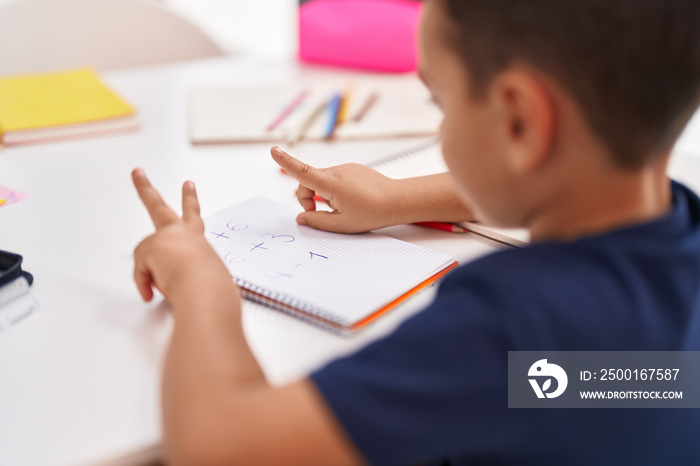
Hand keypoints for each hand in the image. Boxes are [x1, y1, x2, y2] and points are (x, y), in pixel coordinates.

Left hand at [132, 168, 231, 302]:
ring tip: (146, 237)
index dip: (189, 200)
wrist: (206, 286)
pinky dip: (146, 283)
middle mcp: (182, 232)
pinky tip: (152, 290)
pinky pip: (141, 271)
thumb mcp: (201, 276)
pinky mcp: (152, 245)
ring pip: (144, 249)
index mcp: (197, 238)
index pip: (192, 216)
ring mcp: (166, 236)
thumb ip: (183, 272)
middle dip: (145, 188)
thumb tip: (163, 280)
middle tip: (138, 172)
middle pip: (158, 206)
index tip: (188, 185)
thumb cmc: (209, 285)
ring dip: (145, 268)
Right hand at [271, 146, 400, 232]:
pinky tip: (352, 200)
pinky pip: (335, 178)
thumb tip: (301, 219)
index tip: (273, 150)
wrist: (398, 200)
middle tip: (319, 214)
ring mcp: (345, 168)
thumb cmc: (372, 213)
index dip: (286, 162)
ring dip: (324, 195)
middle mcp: (337, 171)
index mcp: (332, 184)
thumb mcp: (341, 225)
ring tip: (344, 208)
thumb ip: (317, 222)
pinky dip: (335, 190)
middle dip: (308, 198)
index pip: (303, 172)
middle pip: (308, 181)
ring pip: (322, 181)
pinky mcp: (352, 168)